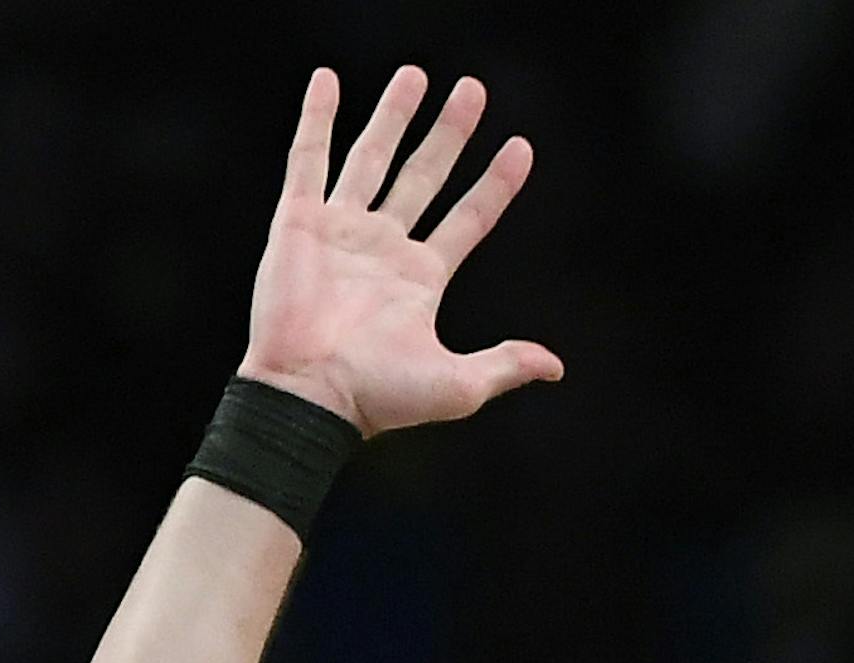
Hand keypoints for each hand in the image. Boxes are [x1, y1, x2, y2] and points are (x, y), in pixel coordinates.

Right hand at [242, 66, 562, 434]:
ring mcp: (340, 232)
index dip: (495, 186)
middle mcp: (383, 249)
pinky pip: (308, 160)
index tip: (521, 148)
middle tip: (473, 90)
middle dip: (449, 134)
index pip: (467, 220)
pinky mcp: (298, 223)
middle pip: (425, 176)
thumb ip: (504, 366)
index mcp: (419, 281)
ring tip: (416, 74)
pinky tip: (327, 81)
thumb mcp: (457, 386)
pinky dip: (315, 119)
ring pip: (372, 158)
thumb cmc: (378, 397)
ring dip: (394, 115)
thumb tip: (555, 367)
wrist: (310, 396)